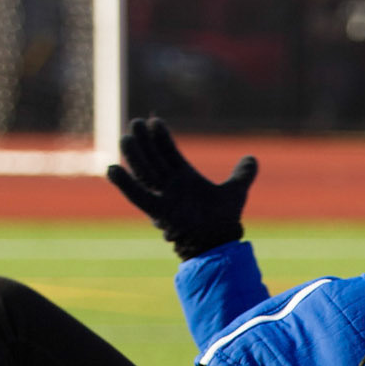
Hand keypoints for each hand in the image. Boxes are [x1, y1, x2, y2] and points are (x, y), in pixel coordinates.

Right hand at [107, 116, 258, 260]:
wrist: (219, 244)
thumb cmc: (223, 220)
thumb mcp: (235, 191)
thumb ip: (243, 174)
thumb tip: (253, 158)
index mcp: (185, 180)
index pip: (169, 153)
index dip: (161, 138)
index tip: (153, 120)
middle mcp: (172, 187)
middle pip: (154, 159)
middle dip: (145, 142)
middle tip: (134, 122)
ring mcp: (165, 198)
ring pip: (145, 173)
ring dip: (134, 156)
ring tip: (124, 138)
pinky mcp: (161, 212)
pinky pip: (139, 197)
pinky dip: (126, 184)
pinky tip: (111, 169)